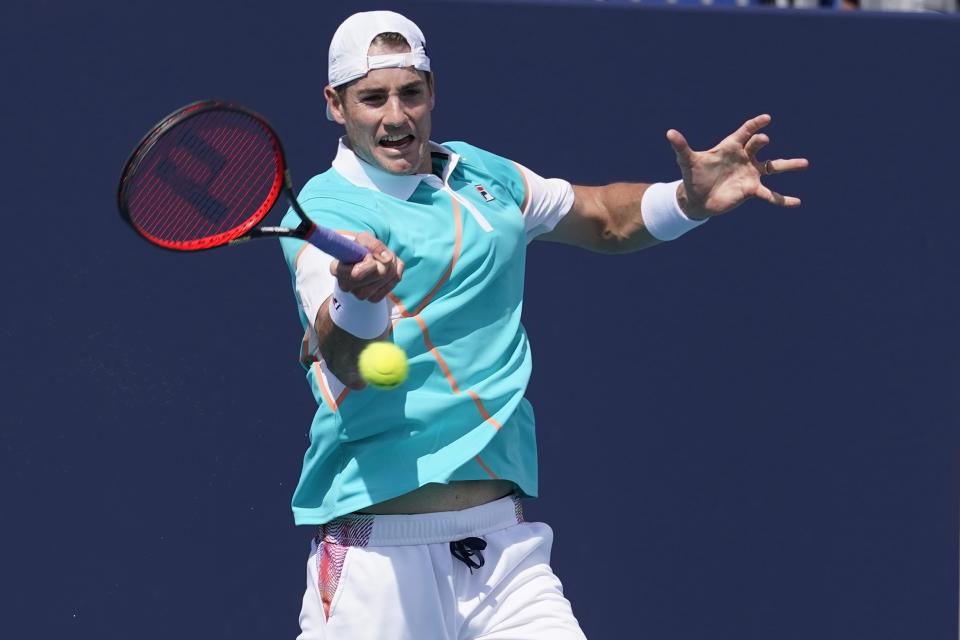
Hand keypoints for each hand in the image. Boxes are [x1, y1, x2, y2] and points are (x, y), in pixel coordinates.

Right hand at [329, 232, 403, 301]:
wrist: (363, 261)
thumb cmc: (360, 248)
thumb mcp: (364, 239)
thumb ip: (374, 245)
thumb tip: (387, 259)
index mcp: (337, 269)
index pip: (356, 273)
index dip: (369, 264)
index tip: (369, 256)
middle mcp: (346, 285)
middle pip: (379, 273)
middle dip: (386, 259)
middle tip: (381, 253)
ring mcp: (359, 294)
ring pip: (387, 278)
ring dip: (392, 265)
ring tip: (383, 260)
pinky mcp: (373, 298)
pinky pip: (392, 285)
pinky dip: (395, 274)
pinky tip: (388, 270)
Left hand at [666, 114, 808, 219]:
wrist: (696, 198)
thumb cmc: (694, 176)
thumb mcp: (687, 161)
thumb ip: (681, 147)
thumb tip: (669, 133)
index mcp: (730, 146)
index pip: (745, 132)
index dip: (754, 125)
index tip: (766, 118)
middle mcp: (744, 158)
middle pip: (757, 146)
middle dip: (760, 142)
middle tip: (763, 140)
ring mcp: (750, 173)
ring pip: (773, 167)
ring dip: (789, 165)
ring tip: (805, 163)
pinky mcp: (751, 190)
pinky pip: (770, 195)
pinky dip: (783, 199)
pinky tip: (797, 202)